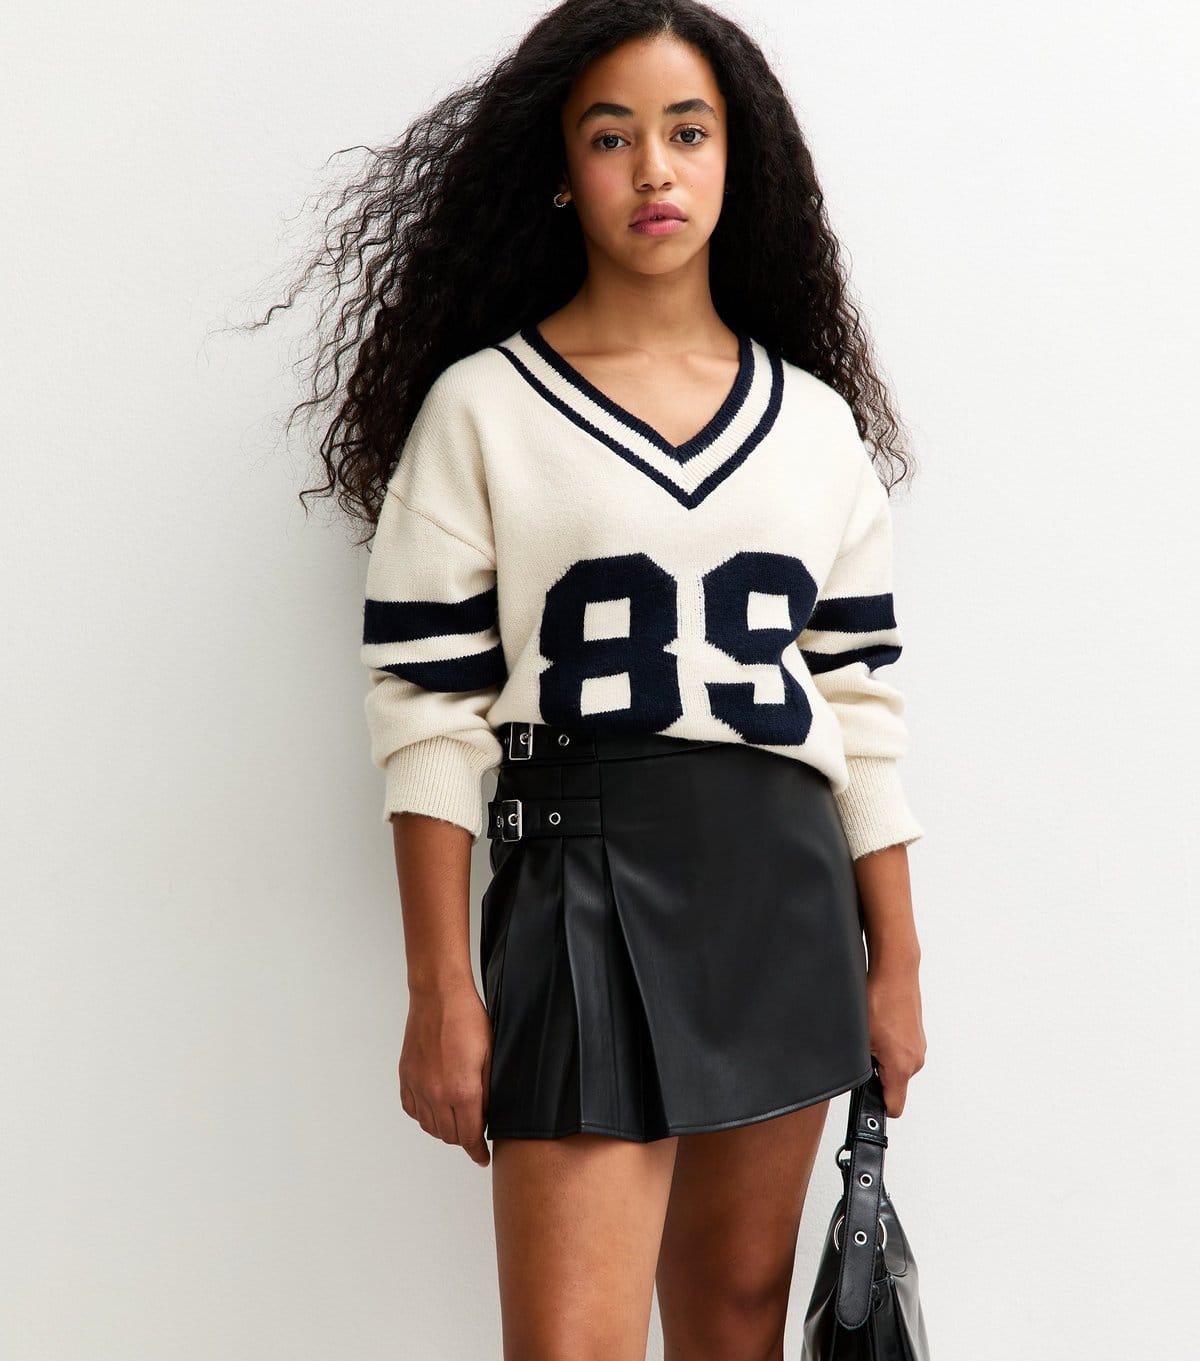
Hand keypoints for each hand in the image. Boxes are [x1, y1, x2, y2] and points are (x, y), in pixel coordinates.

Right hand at [399, 980, 493, 1166]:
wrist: (439, 996)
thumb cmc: (469, 1020)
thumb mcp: (491, 1056)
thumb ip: (487, 1092)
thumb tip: (486, 1116)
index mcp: (462, 1092)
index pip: (470, 1137)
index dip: (477, 1152)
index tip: (482, 1159)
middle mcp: (437, 1095)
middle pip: (449, 1136)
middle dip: (464, 1139)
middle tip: (474, 1131)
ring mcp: (418, 1086)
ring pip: (430, 1127)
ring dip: (444, 1129)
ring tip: (457, 1119)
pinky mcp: (406, 1077)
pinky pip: (413, 1110)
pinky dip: (424, 1115)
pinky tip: (435, 1106)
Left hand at [864, 956, 925, 1118]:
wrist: (896, 971)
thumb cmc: (880, 998)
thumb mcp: (861, 1038)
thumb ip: (861, 1066)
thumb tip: (856, 1079)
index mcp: (902, 1066)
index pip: (894, 1107)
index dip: (876, 1107)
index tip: (866, 1103)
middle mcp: (915, 1059)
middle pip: (894, 1086)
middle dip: (877, 1076)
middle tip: (862, 1054)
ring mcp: (918, 1046)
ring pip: (897, 1067)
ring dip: (882, 1058)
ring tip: (871, 1035)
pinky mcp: (917, 1035)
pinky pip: (901, 1051)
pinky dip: (890, 1045)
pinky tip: (879, 1027)